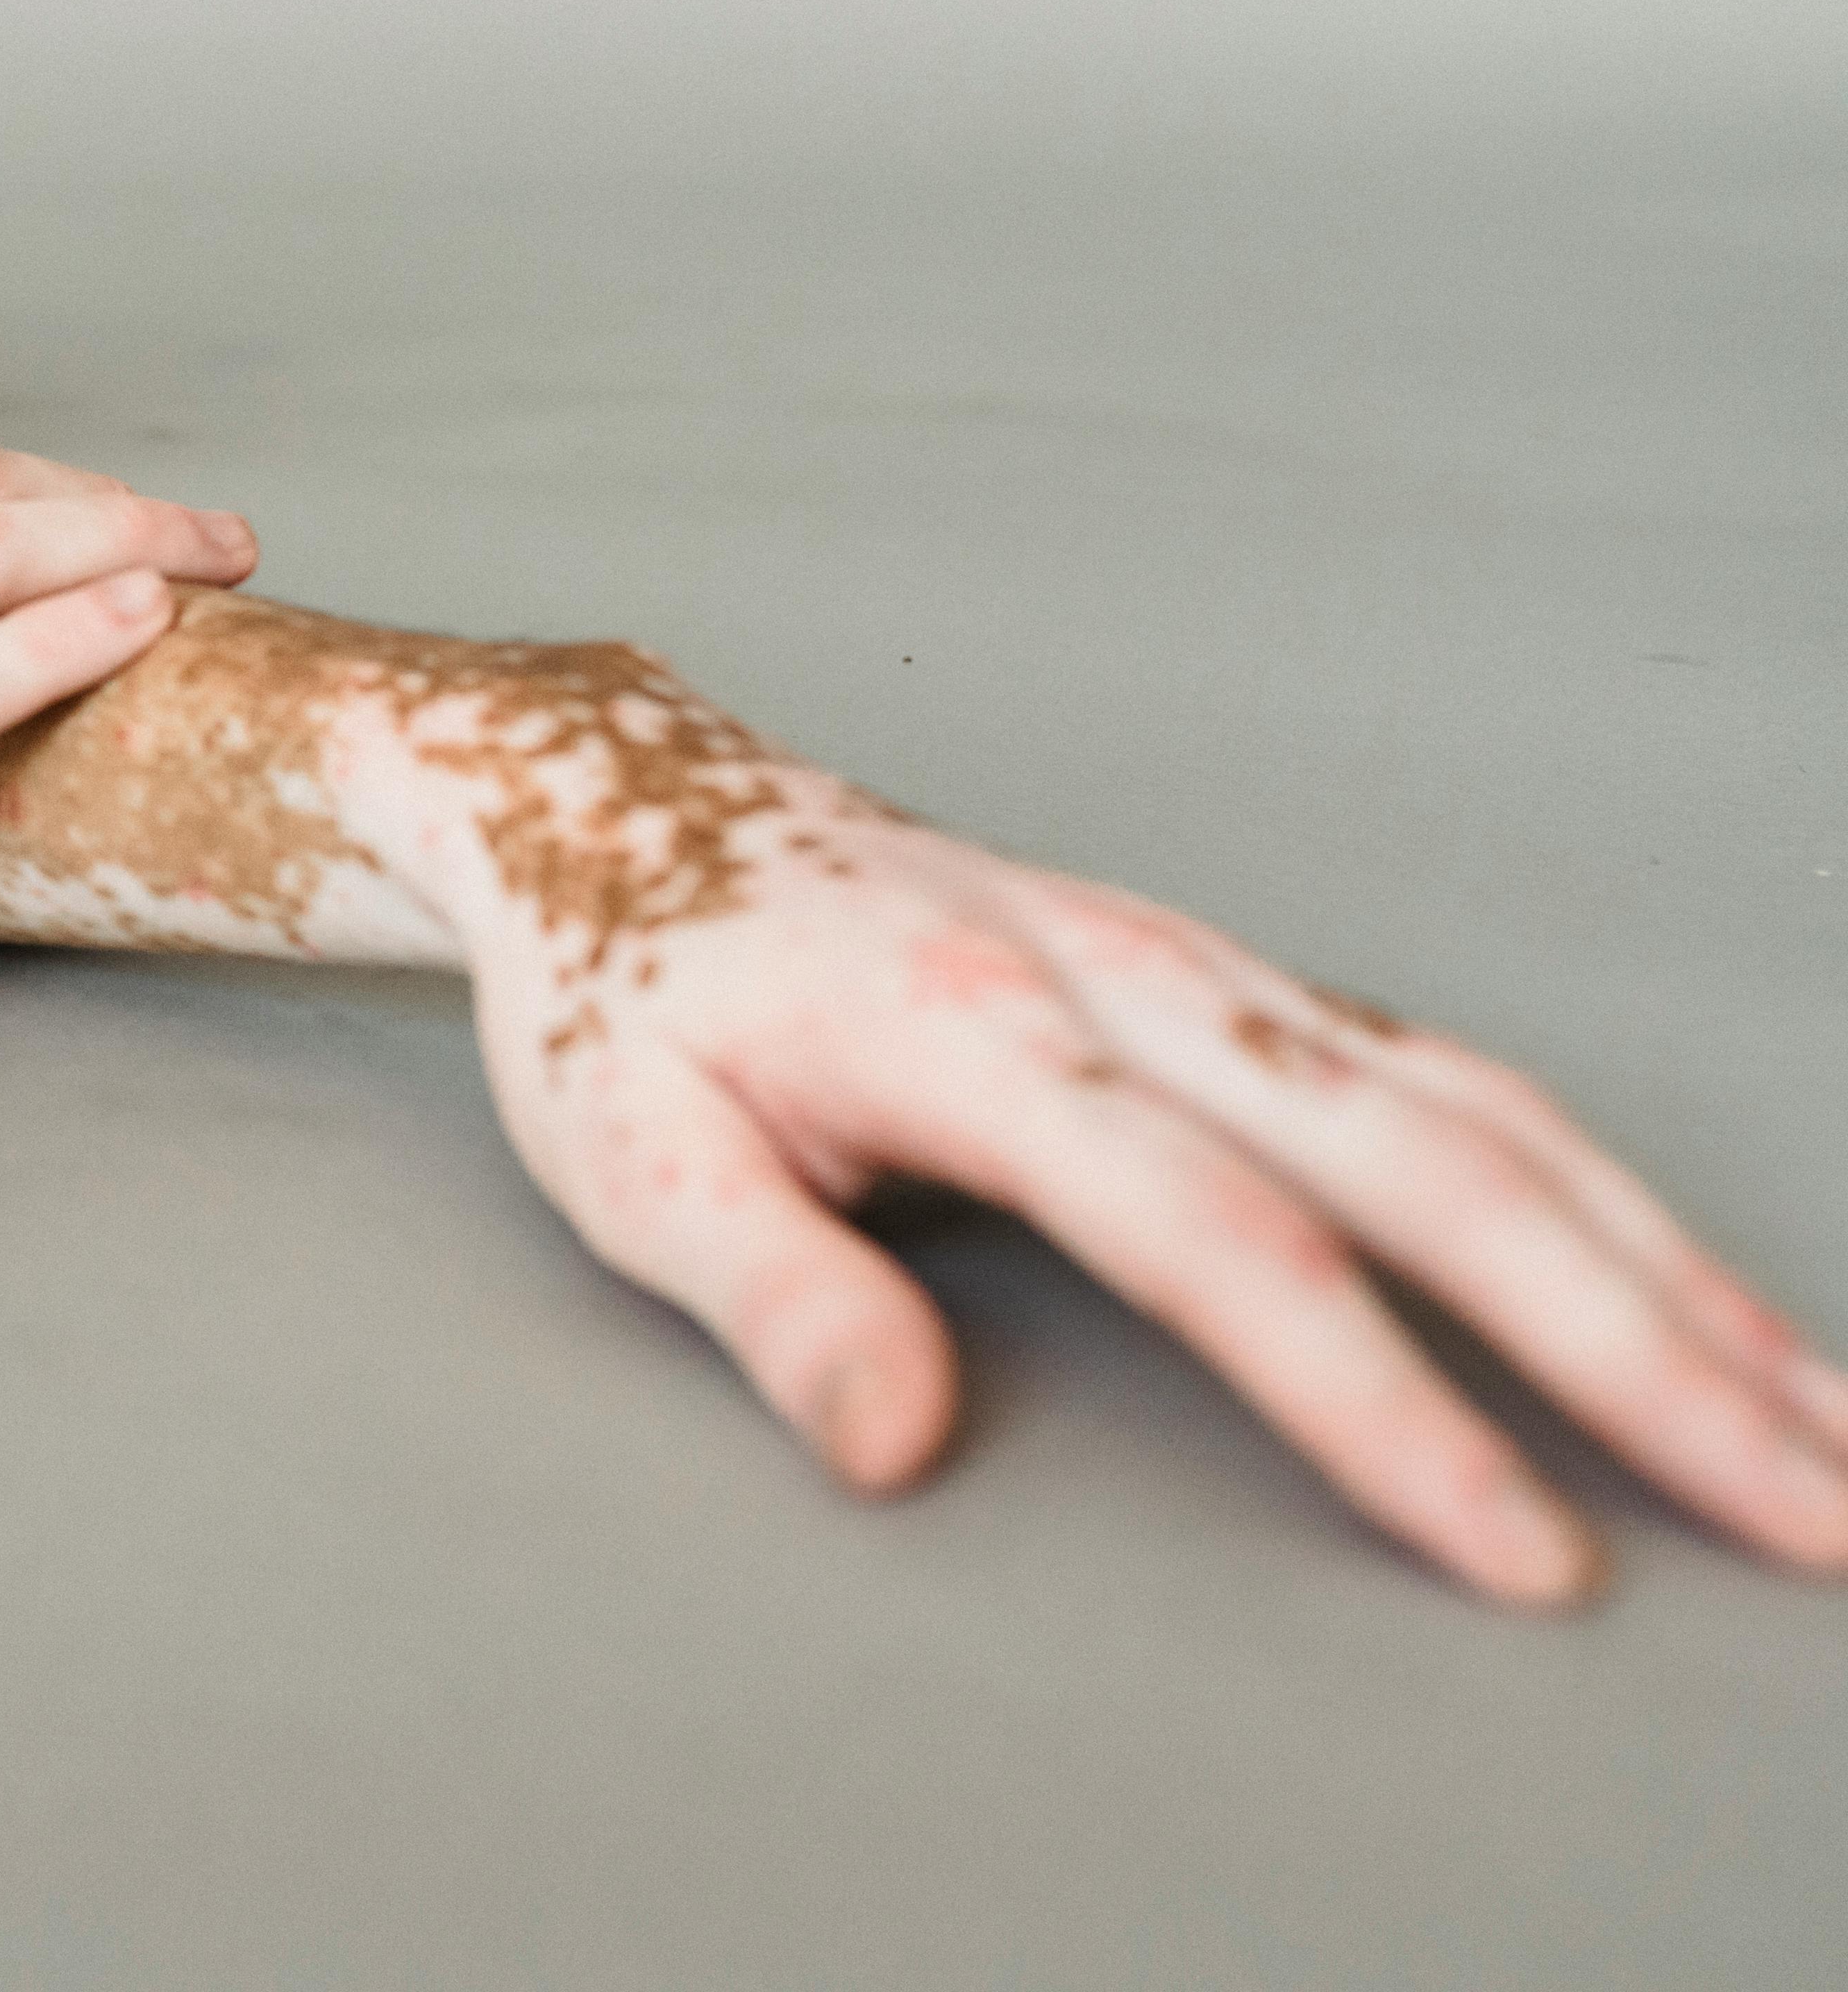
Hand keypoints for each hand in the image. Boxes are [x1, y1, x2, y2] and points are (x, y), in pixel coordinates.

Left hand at [405, 736, 1847, 1605]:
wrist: (630, 807)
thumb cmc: (629, 994)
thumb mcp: (630, 1151)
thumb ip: (769, 1296)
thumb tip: (894, 1447)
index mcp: (977, 1036)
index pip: (1227, 1249)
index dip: (1385, 1408)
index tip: (1528, 1549)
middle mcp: (1129, 981)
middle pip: (1431, 1171)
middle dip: (1645, 1350)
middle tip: (1820, 1513)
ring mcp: (1200, 967)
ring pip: (1488, 1115)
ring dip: (1677, 1273)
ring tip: (1835, 1436)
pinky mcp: (1233, 979)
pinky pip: (1455, 1083)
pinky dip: (1605, 1195)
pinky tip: (1704, 1301)